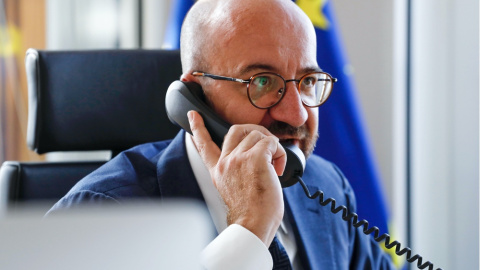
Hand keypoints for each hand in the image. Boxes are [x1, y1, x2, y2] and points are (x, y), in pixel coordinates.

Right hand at [188, 111, 285, 245]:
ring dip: (272, 147)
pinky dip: (280, 152)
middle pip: (237, 130)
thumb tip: (257, 155)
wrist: (253, 224)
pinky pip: (272, 142)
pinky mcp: (256, 158)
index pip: (204, 144)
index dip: (198, 128)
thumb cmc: (251, 212)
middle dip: (255, 132)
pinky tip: (279, 168)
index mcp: (218, 170)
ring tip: (275, 167)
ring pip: (258, 135)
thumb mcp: (233, 188)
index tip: (193, 115)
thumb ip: (237, 169)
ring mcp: (239, 158)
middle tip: (267, 146)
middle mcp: (225, 162)